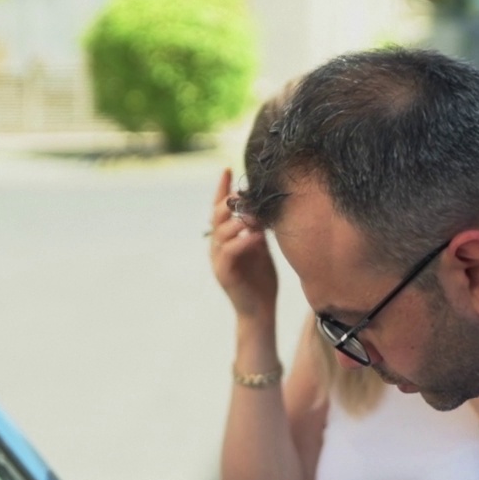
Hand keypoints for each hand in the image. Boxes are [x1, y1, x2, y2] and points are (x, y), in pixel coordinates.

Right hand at [209, 168, 277, 318]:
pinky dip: (243, 241)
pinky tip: (256, 235)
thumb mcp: (260, 248)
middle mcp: (217, 247)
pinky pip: (230, 251)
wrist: (260, 311)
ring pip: (221, 231)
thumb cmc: (261, 280)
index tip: (227, 168)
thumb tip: (262, 205)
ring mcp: (218, 260)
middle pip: (217, 215)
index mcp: (224, 239)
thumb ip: (257, 227)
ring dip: (238, 220)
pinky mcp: (224, 273)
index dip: (222, 189)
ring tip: (255, 214)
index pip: (219, 209)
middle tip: (246, 194)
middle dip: (231, 202)